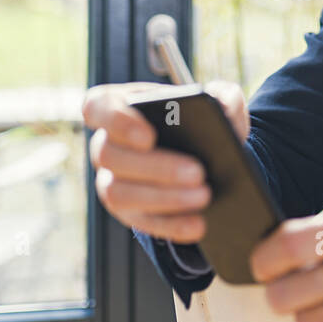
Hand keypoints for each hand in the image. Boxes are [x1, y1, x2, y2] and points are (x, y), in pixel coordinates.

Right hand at [82, 79, 248, 243]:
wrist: (208, 158)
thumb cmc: (202, 121)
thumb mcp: (218, 102)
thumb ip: (224, 96)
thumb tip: (225, 106)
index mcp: (120, 105)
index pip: (97, 107)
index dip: (116, 121)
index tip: (149, 136)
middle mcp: (106, 144)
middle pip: (111, 155)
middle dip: (156, 166)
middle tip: (198, 172)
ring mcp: (111, 180)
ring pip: (119, 193)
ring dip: (164, 198)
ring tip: (204, 196)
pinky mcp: (128, 211)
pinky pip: (140, 222)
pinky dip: (171, 224)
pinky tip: (198, 224)